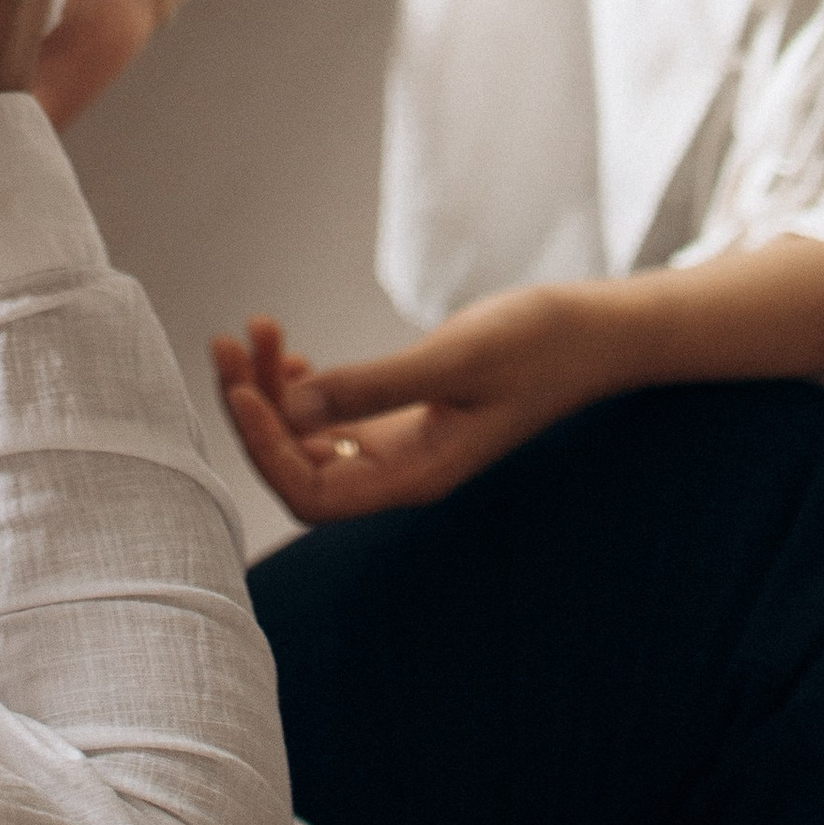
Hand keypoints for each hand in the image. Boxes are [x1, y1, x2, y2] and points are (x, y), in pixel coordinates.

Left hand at [210, 292, 624, 524]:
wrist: (596, 333)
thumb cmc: (539, 344)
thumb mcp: (454, 359)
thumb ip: (372, 385)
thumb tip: (291, 404)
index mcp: (417, 476)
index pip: (311, 493)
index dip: (264, 447)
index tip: (239, 386)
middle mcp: (402, 473)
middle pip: (298, 465)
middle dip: (254, 408)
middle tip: (228, 342)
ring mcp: (403, 446)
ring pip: (311, 438)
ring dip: (273, 391)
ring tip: (255, 331)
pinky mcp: (407, 416)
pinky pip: (335, 419)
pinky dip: (303, 388)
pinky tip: (290, 353)